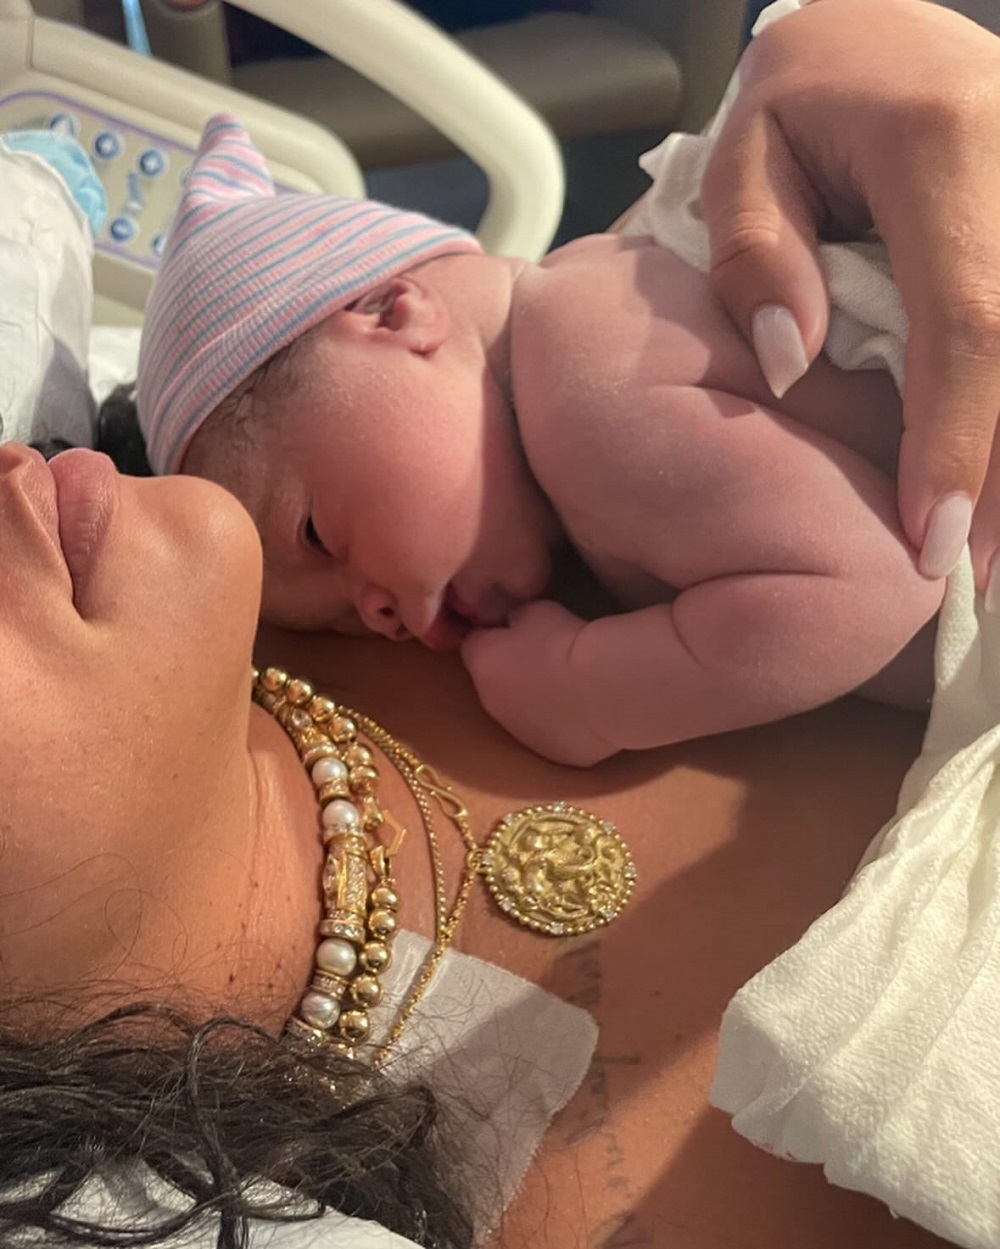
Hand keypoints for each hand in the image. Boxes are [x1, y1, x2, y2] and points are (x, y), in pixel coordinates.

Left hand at [460, 600, 615, 766]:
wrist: (602, 688)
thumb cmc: (564, 642)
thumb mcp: (534, 611)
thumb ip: (516, 618)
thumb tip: (513, 624)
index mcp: (482, 665)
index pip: (473, 644)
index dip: (494, 634)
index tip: (515, 627)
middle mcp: (492, 705)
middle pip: (495, 683)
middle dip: (513, 672)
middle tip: (546, 657)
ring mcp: (522, 735)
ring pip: (523, 714)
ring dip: (536, 702)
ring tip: (571, 687)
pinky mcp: (553, 755)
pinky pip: (553, 735)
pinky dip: (563, 724)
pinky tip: (586, 710)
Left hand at [699, 0, 999, 594]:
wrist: (892, 28)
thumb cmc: (807, 94)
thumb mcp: (750, 150)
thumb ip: (758, 251)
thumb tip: (790, 360)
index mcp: (946, 146)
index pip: (967, 318)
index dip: (957, 437)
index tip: (932, 537)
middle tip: (976, 583)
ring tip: (991, 562)